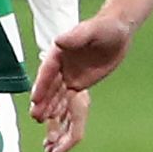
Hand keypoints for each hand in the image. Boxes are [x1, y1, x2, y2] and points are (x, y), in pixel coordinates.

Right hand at [32, 12, 133, 151]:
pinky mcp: (78, 84)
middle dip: (43, 102)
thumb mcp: (91, 30)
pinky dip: (63, 112)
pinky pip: (69, 101)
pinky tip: (57, 123)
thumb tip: (59, 40)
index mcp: (59, 53)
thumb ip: (75, 36)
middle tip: (36, 117)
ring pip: (57, 97)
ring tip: (44, 124)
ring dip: (51, 111)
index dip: (41, 85)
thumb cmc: (104, 27)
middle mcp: (61, 67)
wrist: (118, 32)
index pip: (48, 71)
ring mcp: (69, 77)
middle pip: (50, 87)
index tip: (35, 99)